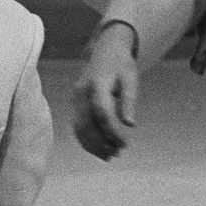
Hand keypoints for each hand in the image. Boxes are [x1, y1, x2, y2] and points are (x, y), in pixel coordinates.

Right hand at [71, 22, 140, 160]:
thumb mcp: (131, 79)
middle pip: (87, 123)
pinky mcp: (75, 102)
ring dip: (92, 144)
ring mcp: (75, 97)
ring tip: (109, 156)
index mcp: (97, 83)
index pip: (102, 112)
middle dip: (101, 142)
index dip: (112, 131)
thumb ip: (129, 101)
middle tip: (118, 153)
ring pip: (79, 127)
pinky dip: (86, 139)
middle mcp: (81, 91)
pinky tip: (99, 149)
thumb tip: (130, 125)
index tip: (124, 144)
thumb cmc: (121, 65)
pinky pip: (77, 124)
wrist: (105, 49)